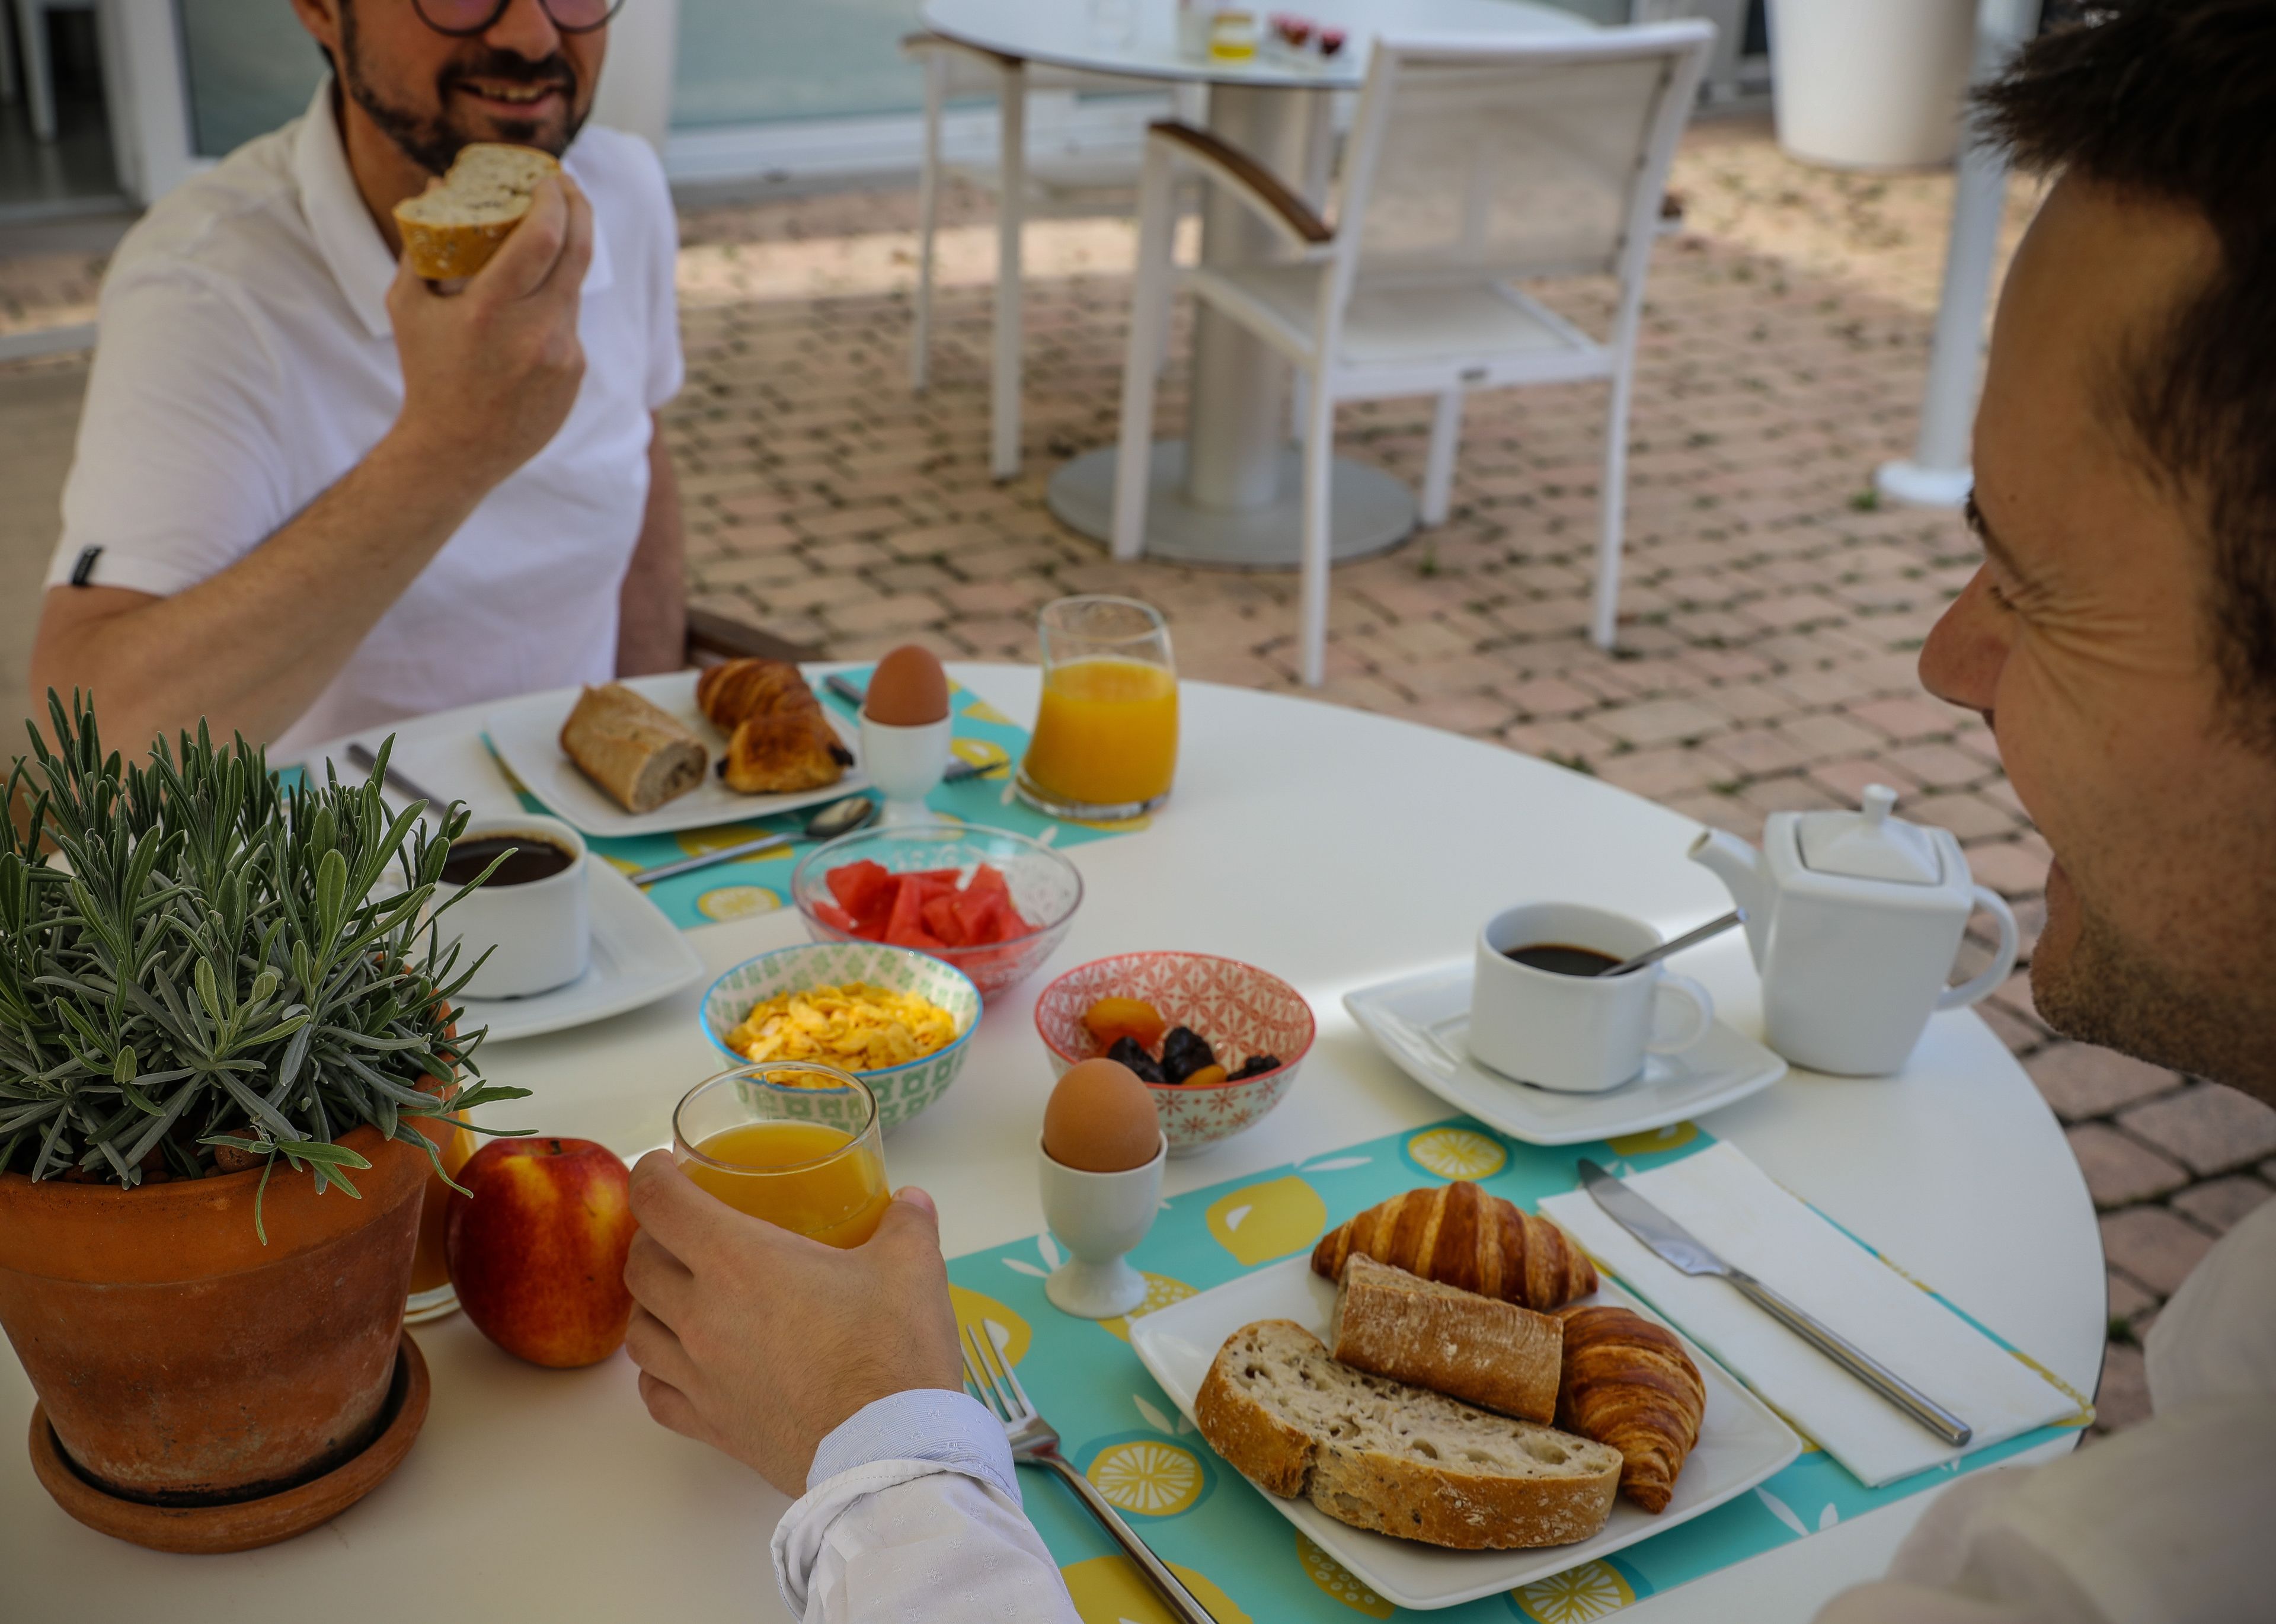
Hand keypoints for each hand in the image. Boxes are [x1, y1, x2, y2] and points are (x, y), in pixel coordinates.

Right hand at [385, 173, 593, 496]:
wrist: (458, 450)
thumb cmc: (427, 372)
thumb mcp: (408, 306)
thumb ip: (422, 242)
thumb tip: (439, 183)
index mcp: (490, 312)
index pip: (543, 239)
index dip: (554, 200)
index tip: (549, 177)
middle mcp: (535, 333)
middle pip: (578, 253)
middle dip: (578, 208)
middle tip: (567, 185)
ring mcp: (563, 355)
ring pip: (574, 287)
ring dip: (566, 254)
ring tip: (549, 230)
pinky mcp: (576, 372)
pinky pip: (570, 322)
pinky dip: (554, 302)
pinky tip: (533, 300)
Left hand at [622, 1151, 966, 1496]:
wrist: (888, 1452)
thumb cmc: (891, 1351)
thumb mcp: (912, 1268)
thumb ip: (906, 1224)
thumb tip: (909, 1201)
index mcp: (738, 1260)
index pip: (660, 1204)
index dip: (652, 1176)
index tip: (661, 1170)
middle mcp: (702, 1314)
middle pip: (639, 1265)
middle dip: (652, 1239)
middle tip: (683, 1231)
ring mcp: (699, 1375)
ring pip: (637, 1331)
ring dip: (650, 1305)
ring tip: (678, 1296)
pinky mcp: (710, 1425)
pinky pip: (654, 1394)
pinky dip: (658, 1372)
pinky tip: (682, 1365)